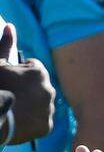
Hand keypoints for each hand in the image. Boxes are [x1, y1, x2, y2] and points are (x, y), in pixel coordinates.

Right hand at [0, 24, 54, 144]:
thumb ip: (6, 45)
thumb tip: (10, 25)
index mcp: (39, 72)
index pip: (31, 68)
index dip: (18, 73)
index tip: (8, 80)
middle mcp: (49, 89)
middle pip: (37, 86)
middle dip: (26, 89)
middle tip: (10, 95)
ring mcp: (49, 109)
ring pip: (41, 103)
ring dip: (31, 105)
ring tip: (14, 110)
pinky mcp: (47, 126)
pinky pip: (41, 121)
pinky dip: (32, 121)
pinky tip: (19, 122)